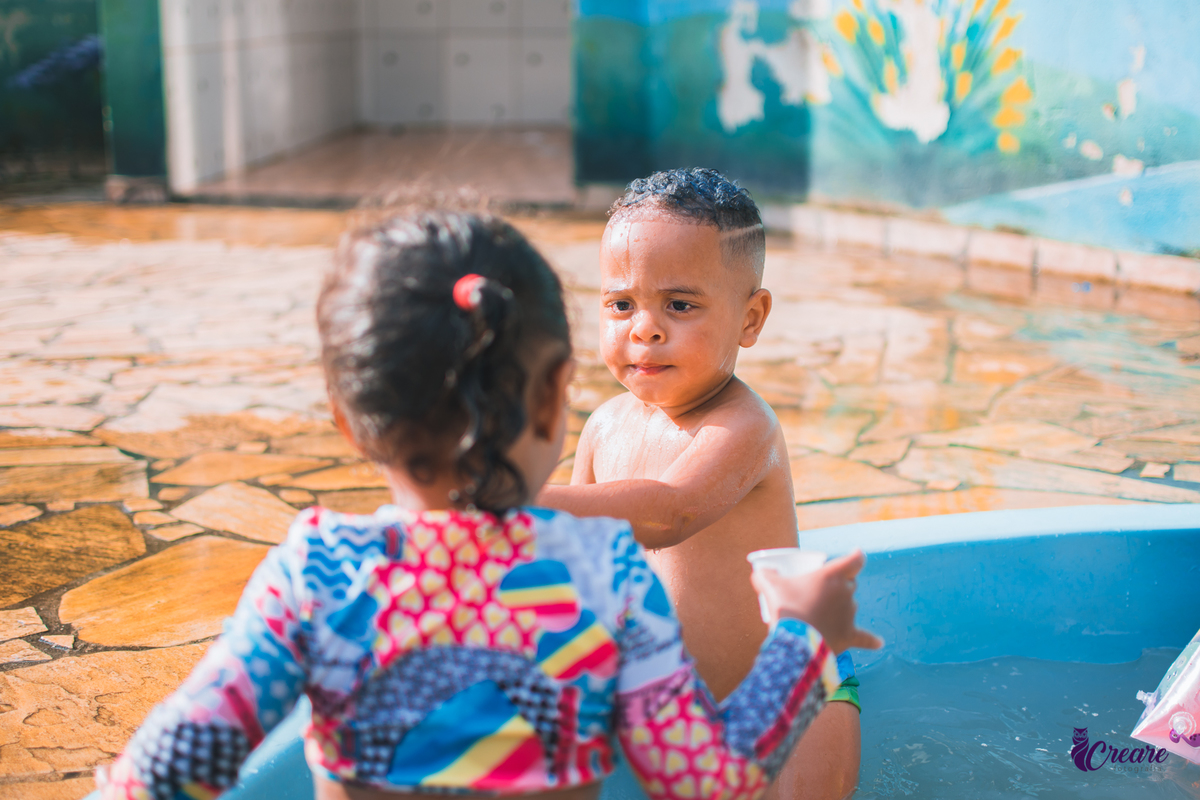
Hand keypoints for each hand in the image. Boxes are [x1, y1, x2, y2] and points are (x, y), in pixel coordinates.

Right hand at [750, 549, 882, 653]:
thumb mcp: (769, 585)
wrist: (794, 641)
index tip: (855, 555)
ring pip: (850, 606)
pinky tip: (879, 643)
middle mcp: (846, 593)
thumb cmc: (785, 608)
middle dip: (840, 584)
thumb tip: (760, 572)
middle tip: (821, 591)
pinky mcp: (850, 635)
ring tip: (821, 616)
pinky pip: (865, 637)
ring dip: (840, 608)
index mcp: (832, 576)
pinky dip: (871, 640)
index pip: (856, 560)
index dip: (856, 557)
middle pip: (851, 583)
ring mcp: (850, 615)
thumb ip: (765, 575)